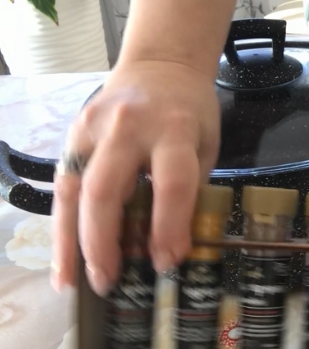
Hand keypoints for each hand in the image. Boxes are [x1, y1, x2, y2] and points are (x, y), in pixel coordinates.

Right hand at [51, 60, 220, 295]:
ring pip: (74, 192)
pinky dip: (61, 227)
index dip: (169, 228)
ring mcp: (92, 129)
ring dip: (71, 243)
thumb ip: (189, 191)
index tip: (167, 263)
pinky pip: (63, 187)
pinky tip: (64, 261)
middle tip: (109, 283)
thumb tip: (171, 250)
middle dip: (105, 243)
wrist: (161, 65)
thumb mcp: (206, 147)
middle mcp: (128, 128)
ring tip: (74, 283)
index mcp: (174, 129)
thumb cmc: (191, 112)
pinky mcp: (72, 135)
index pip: (171, 184)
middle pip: (107, 191)